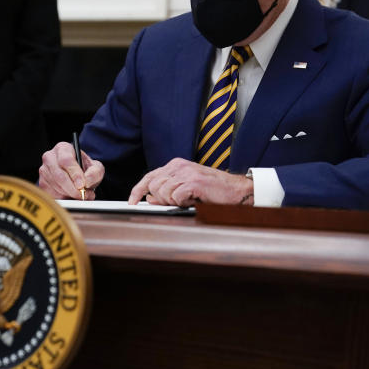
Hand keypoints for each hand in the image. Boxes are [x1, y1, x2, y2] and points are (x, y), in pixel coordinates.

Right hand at [38, 141, 103, 199]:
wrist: (78, 175)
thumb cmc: (85, 169)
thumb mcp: (96, 167)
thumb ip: (94, 173)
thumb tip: (87, 181)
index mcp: (63, 148)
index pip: (66, 160)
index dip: (75, 174)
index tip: (82, 185)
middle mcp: (50, 157)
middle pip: (59, 175)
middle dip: (73, 189)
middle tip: (84, 195)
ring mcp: (44, 171)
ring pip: (56, 187)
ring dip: (70, 195)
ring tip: (81, 195)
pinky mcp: (42, 183)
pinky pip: (52, 195)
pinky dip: (64, 199)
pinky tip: (71, 196)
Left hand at [127, 158, 253, 206]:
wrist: (236, 190)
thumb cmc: (214, 190)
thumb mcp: (186, 189)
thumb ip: (167, 192)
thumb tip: (149, 198)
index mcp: (176, 165)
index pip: (149, 176)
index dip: (138, 190)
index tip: (131, 202)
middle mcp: (179, 166)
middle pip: (153, 186)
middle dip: (160, 199)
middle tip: (175, 203)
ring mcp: (186, 173)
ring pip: (163, 192)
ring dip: (173, 202)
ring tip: (187, 200)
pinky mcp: (194, 182)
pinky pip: (176, 197)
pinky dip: (182, 203)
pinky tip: (193, 200)